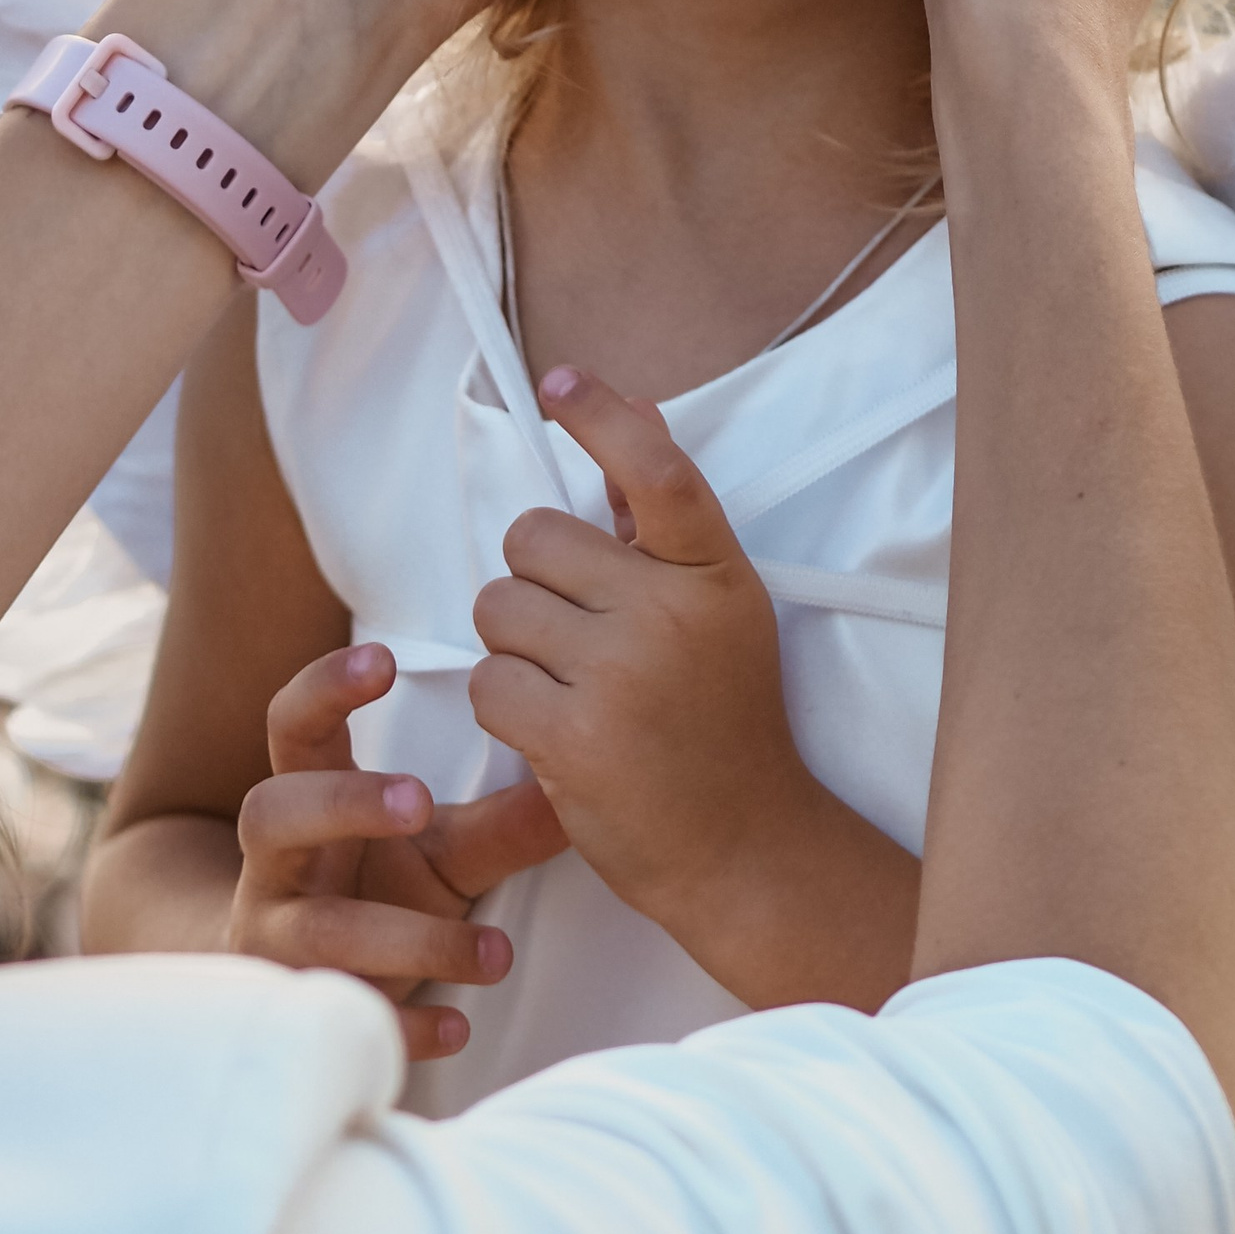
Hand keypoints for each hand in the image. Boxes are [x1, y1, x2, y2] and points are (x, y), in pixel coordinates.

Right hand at [225, 640, 567, 1062]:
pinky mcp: (296, 1010)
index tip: (385, 659)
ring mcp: (275, 939)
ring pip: (318, 930)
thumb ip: (504, 822)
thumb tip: (583, 783)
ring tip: (494, 951)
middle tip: (419, 800)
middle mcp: (276, 864)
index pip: (294, 726)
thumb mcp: (442, 852)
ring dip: (407, 937)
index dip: (326, 688)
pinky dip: (401, 1026)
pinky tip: (459, 1029)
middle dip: (344, 803)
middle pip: (274, 813)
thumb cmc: (382, 891)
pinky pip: (341, 1017)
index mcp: (306, 798)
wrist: (310, 985)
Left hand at [471, 370, 901, 1004]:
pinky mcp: (573, 739)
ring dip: (514, 644)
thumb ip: (664, 524)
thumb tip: (639, 414)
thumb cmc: (724, 720)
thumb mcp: (717, 612)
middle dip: (533, 578)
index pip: (655, 472)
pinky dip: (504, 703)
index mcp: (714, 575)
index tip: (562, 384)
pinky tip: (550, 729)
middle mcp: (670, 615)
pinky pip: (488, 681)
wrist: (746, 849)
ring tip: (567, 684)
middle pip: (534, 537)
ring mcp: (620, 676)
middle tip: (571, 629)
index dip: (604, 416)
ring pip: (499, 608)